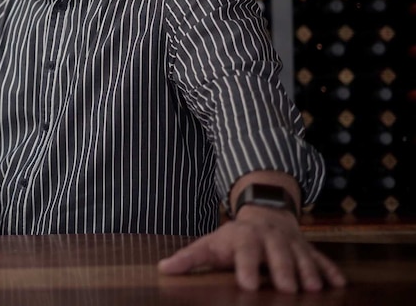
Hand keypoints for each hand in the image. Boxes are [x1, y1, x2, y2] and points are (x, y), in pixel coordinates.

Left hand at [157, 206, 346, 292]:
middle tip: (288, 289)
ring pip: (302, 256)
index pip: (244, 251)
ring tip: (314, 289)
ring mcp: (291, 243)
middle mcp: (269, 238)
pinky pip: (322, 259)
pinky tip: (339, 284)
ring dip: (309, 272)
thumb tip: (163, 269)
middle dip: (283, 270)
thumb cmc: (233, 238)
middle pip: (277, 254)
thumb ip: (190, 258)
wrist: (264, 214)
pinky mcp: (308, 249)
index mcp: (244, 238)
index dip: (246, 267)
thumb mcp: (210, 243)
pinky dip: (330, 270)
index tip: (247, 285)